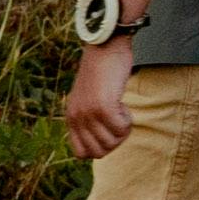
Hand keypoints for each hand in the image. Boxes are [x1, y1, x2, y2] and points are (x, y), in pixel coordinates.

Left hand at [65, 36, 137, 160]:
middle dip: (115, 141)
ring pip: (112, 142)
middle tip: (118, 121)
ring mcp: (89, 113)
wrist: (105, 46)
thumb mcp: (89, 96)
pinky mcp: (103, 106)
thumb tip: (102, 142)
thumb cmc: (102, 69)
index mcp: (71, 117)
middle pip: (99, 152)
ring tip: (121, 110)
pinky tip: (124, 105)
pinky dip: (127, 120)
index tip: (107, 130)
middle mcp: (77, 118)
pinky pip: (120, 129)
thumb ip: (89, 117)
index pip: (81, 153)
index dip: (100, 147)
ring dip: (123, 130)